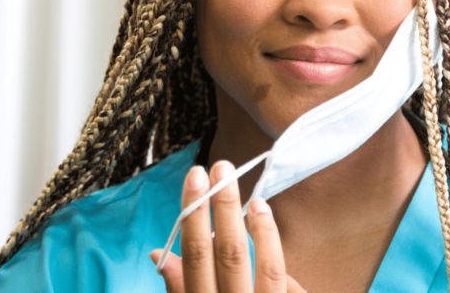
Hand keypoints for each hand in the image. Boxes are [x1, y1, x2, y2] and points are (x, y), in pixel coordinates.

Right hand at [150, 161, 305, 291]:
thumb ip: (178, 289)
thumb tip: (158, 252)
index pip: (196, 256)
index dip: (195, 215)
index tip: (196, 177)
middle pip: (231, 255)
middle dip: (226, 208)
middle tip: (223, 168)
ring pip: (268, 269)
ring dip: (263, 230)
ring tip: (256, 201)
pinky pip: (292, 288)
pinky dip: (283, 269)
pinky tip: (272, 240)